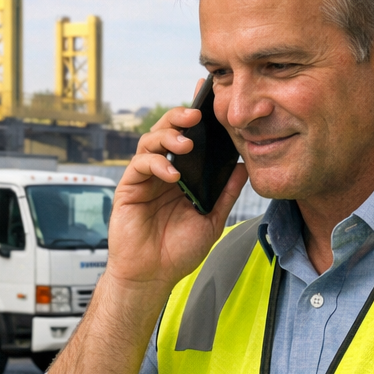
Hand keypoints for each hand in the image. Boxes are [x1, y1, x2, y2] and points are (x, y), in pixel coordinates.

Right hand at [108, 79, 248, 289]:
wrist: (153, 276)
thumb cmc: (177, 251)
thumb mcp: (212, 219)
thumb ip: (225, 193)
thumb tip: (244, 166)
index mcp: (183, 175)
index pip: (189, 138)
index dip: (196, 116)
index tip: (208, 97)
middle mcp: (162, 172)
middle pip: (166, 130)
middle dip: (179, 117)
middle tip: (196, 114)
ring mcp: (144, 179)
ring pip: (150, 141)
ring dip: (168, 137)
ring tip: (186, 144)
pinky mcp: (129, 188)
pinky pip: (139, 165)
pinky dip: (156, 164)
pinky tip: (172, 175)